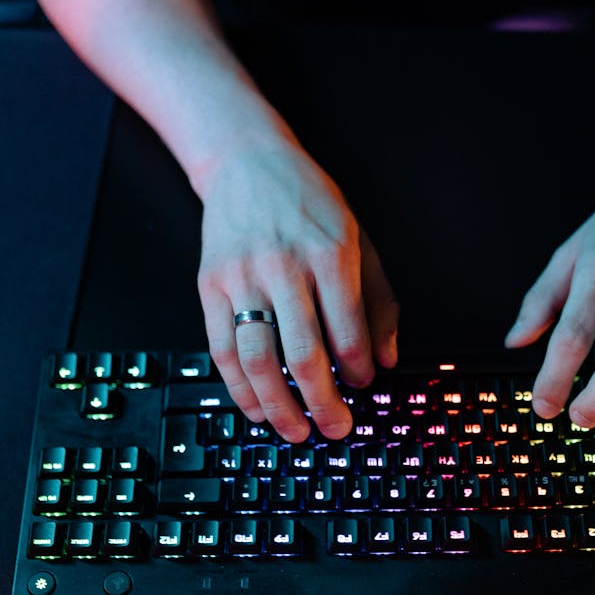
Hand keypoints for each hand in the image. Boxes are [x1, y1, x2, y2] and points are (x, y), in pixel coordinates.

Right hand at [197, 142, 398, 442]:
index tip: (363, 386)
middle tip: (336, 428)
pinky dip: (239, 388)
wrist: (247, 163)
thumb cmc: (309, 204)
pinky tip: (256, 407)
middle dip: (323, 403)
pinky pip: (221, 349)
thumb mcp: (359, 240)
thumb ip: (377, 302)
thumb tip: (385, 359)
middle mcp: (284, 267)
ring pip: (258, 360)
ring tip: (295, 431)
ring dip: (278, 406)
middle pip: (303, 355)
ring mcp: (242, 278)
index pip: (348, 332)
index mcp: (330, 254)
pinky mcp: (209, 286)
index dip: (358, 371)